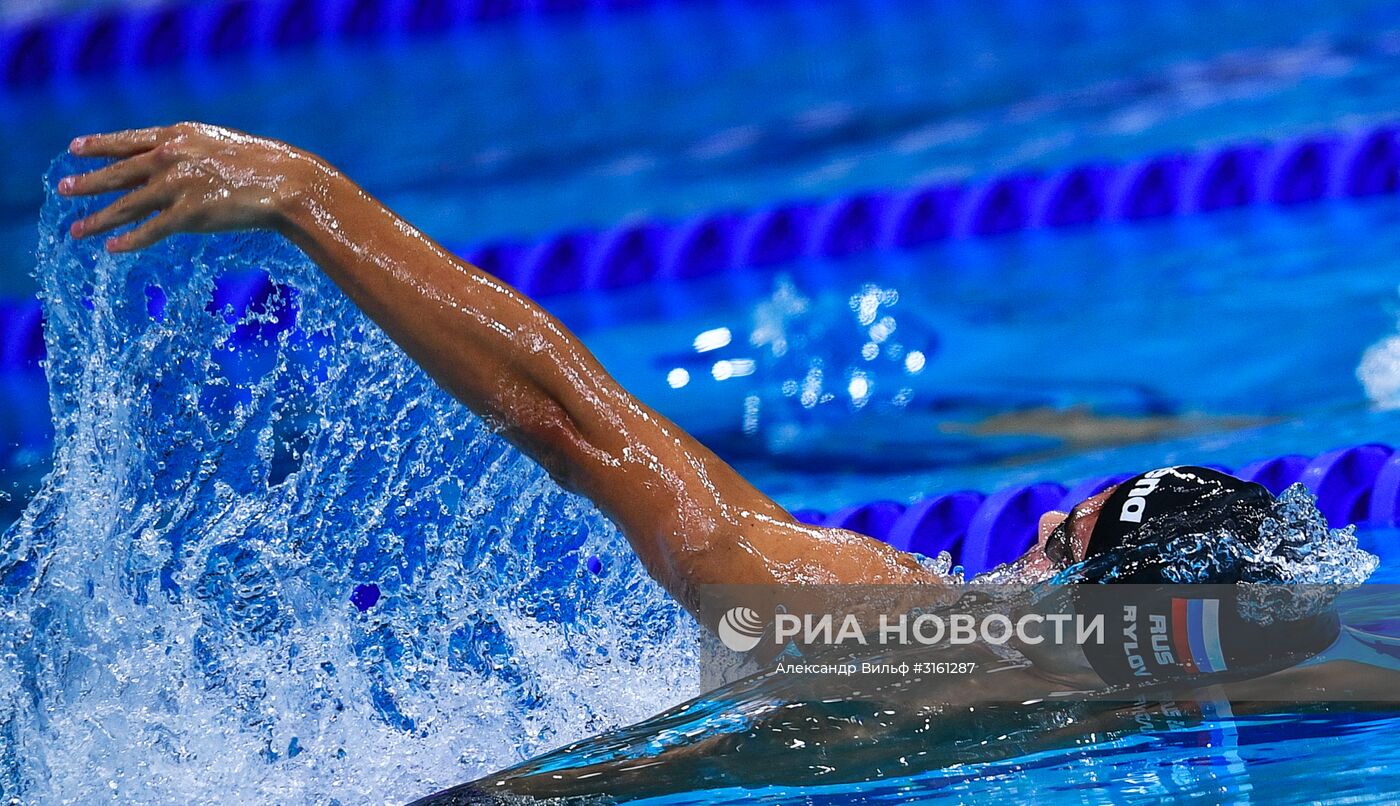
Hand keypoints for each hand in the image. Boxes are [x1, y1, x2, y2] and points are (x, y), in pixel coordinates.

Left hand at [60, 122, 326, 251]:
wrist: (288, 182)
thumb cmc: (266, 166)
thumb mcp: (222, 146)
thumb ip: (195, 153)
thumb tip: (179, 166)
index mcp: (179, 135)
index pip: (128, 141)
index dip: (100, 145)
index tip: (75, 147)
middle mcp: (170, 156)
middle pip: (118, 173)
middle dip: (88, 182)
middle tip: (63, 189)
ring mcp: (177, 185)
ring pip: (126, 205)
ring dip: (99, 219)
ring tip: (77, 229)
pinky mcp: (188, 214)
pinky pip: (150, 230)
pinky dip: (129, 241)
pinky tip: (112, 248)